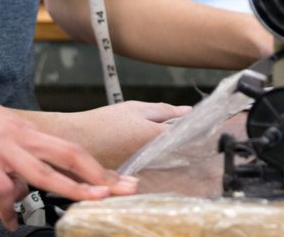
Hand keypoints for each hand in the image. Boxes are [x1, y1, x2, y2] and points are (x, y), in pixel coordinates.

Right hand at [0, 80, 138, 229]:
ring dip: (70, 188)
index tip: (122, 179)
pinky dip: (7, 208)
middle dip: (99, 174)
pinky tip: (9, 223)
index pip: (71, 148)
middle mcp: (19, 136)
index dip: (97, 166)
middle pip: (69, 154)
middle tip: (125, 190)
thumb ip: (14, 156)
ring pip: (42, 170)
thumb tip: (21, 187)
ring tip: (91, 204)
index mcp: (25, 130)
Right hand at [40, 101, 189, 169]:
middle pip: (179, 150)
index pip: (187, 135)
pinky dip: (157, 159)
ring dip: (172, 151)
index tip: (206, 124)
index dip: (198, 129)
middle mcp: (152, 156)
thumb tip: (187, 112)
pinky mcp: (135, 175)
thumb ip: (163, 111)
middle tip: (191, 132)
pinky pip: (153, 167)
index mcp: (155, 136)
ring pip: (168, 160)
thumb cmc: (103, 123)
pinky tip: (150, 151)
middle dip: (187, 141)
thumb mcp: (135, 108)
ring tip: (167, 140)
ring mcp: (144, 168)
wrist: (76, 141)